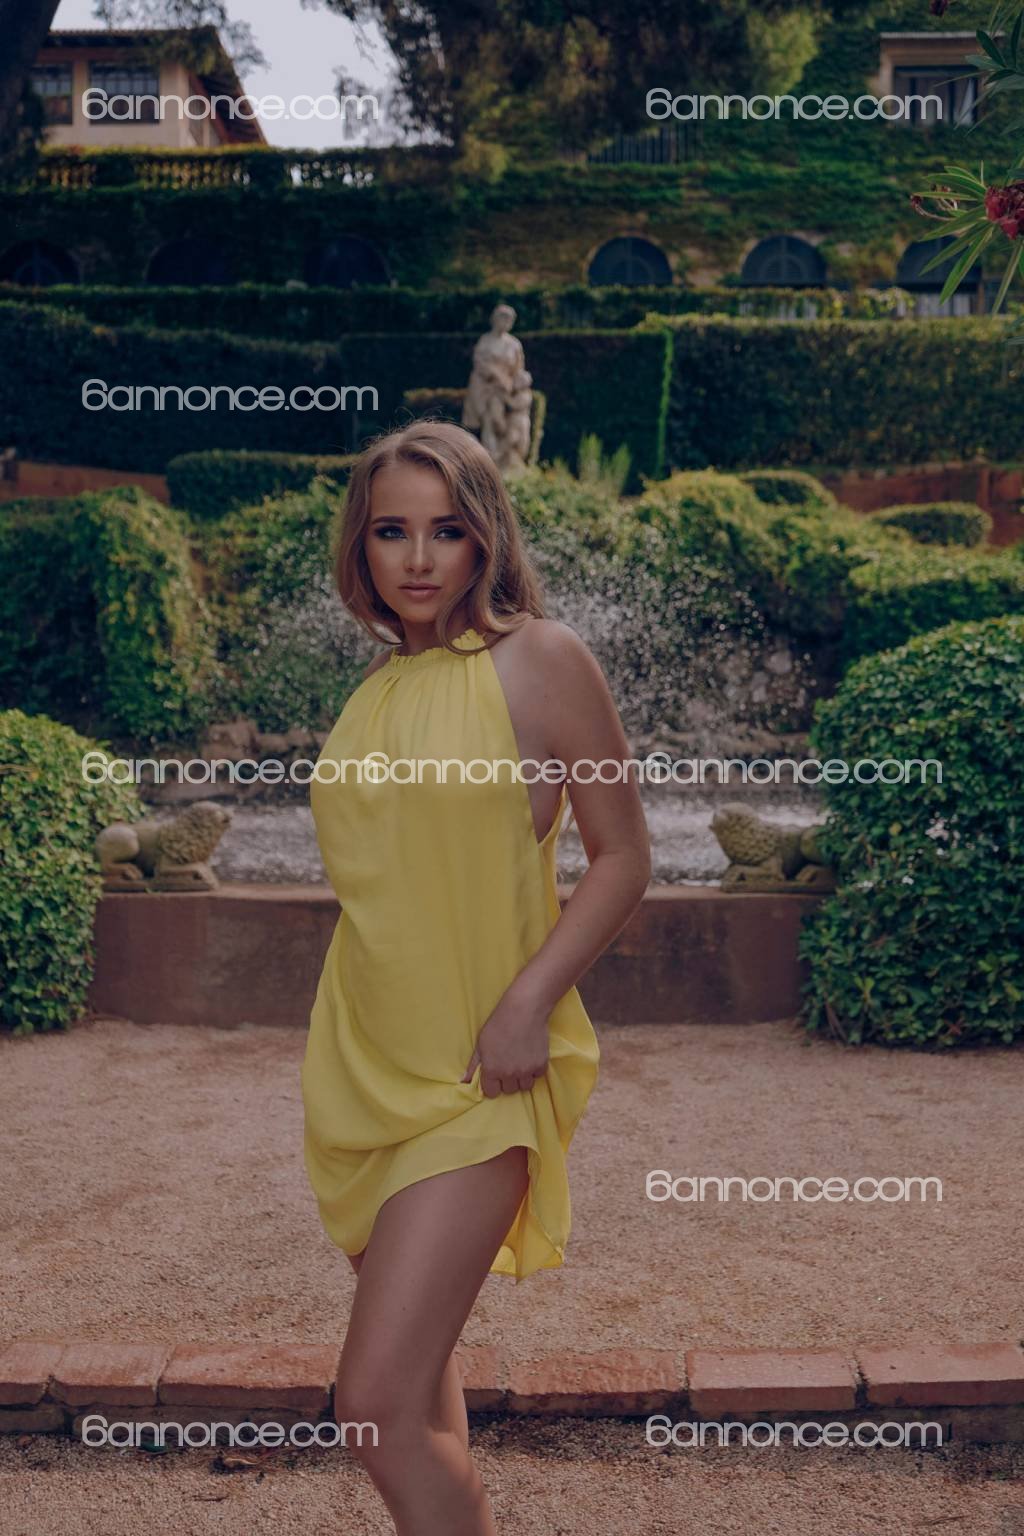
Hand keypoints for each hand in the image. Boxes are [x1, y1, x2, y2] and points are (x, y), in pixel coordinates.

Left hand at [461, 981, 550, 1096]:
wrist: (524, 1010)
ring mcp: (526, 1070)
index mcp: (491, 1070)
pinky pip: (538, 1076)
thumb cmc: (499, 1023)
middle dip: (508, 1080)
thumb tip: (464, 1082)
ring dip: (522, 1078)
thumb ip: (474, 1065)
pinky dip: (535, 1069)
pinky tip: (530, 1056)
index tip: (495, 1075)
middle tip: (509, 1064)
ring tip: (520, 1062)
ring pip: (525, 1086)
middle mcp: (509, 1074)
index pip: (492, 1093)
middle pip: (509, 1090)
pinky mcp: (541, 1064)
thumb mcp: (481, 1043)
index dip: (493, 1084)